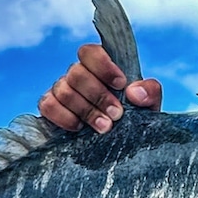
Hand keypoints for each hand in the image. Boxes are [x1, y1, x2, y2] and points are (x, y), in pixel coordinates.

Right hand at [37, 43, 162, 132]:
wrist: (125, 145)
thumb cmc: (135, 120)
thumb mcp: (149, 106)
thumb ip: (150, 92)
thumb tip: (134, 91)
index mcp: (100, 67)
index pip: (90, 52)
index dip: (103, 66)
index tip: (121, 84)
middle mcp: (78, 75)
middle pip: (76, 73)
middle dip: (98, 96)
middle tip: (117, 115)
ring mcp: (62, 90)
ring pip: (63, 90)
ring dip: (86, 110)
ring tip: (105, 127)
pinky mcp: (51, 108)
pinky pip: (47, 105)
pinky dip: (64, 116)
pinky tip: (80, 128)